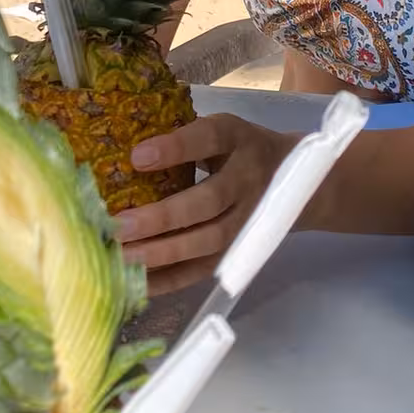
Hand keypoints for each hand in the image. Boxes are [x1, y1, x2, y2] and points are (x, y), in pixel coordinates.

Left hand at [124, 115, 297, 294]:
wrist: (294, 180)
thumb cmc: (237, 149)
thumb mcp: (220, 131)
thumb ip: (181, 138)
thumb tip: (119, 153)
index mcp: (237, 140)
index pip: (209, 139)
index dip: (175, 148)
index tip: (137, 157)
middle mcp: (246, 181)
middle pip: (208, 202)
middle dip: (162, 217)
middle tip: (119, 225)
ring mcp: (246, 220)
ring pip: (208, 242)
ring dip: (163, 253)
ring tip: (122, 256)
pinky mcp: (237, 251)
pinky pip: (205, 269)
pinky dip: (170, 279)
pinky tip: (136, 281)